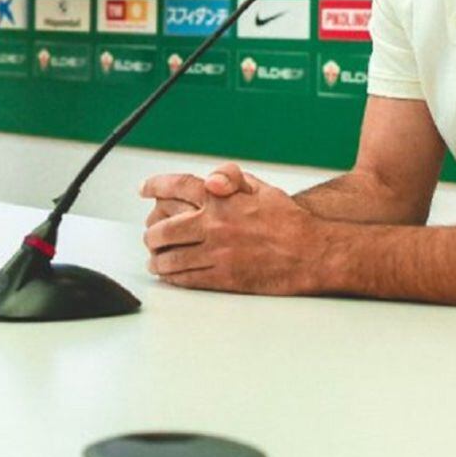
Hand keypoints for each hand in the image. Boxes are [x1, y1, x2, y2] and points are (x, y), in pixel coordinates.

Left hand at [139, 163, 320, 294]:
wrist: (311, 253)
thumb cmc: (288, 220)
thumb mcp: (261, 188)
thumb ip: (232, 179)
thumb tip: (210, 180)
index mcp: (222, 199)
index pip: (178, 186)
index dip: (156, 185)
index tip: (144, 188)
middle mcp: (215, 225)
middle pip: (164, 229)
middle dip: (151, 234)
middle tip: (150, 236)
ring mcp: (216, 253)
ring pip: (171, 258)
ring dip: (157, 260)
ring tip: (155, 261)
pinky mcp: (222, 277)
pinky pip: (187, 278)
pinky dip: (173, 277)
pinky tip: (170, 276)